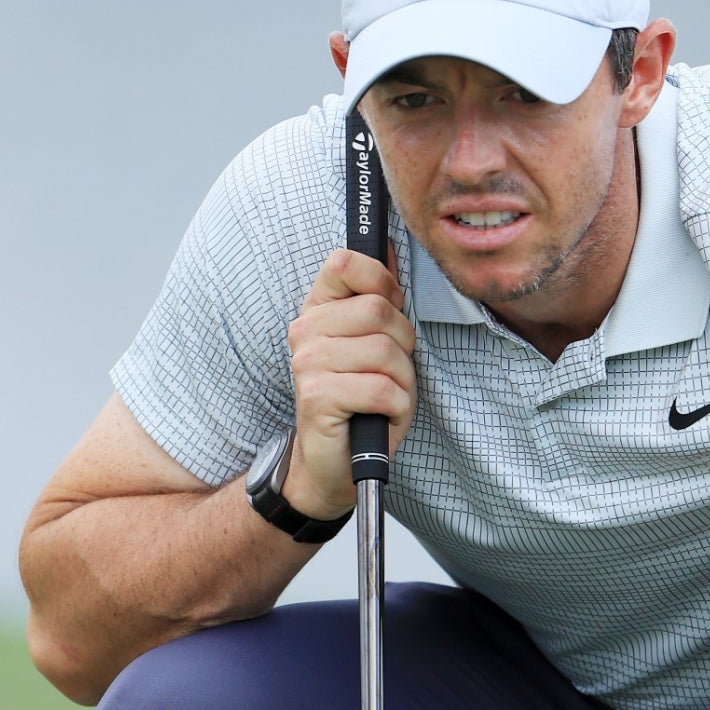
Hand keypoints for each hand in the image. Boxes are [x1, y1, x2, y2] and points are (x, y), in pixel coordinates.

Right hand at [283, 246, 416, 520]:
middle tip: (390, 373)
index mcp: (318, 310)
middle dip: (403, 346)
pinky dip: (396, 407)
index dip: (383, 283)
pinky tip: (380, 417)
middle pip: (380, 311)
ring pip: (386, 352)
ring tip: (385, 399)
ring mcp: (308, 363)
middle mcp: (305, 331)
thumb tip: (390, 245)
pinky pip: (383, 389)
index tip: (390, 312)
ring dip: (402, 382)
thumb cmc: (361, 402)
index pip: (346, 263)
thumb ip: (379, 299)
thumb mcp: (375, 344)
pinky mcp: (317, 396)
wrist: (334, 464)